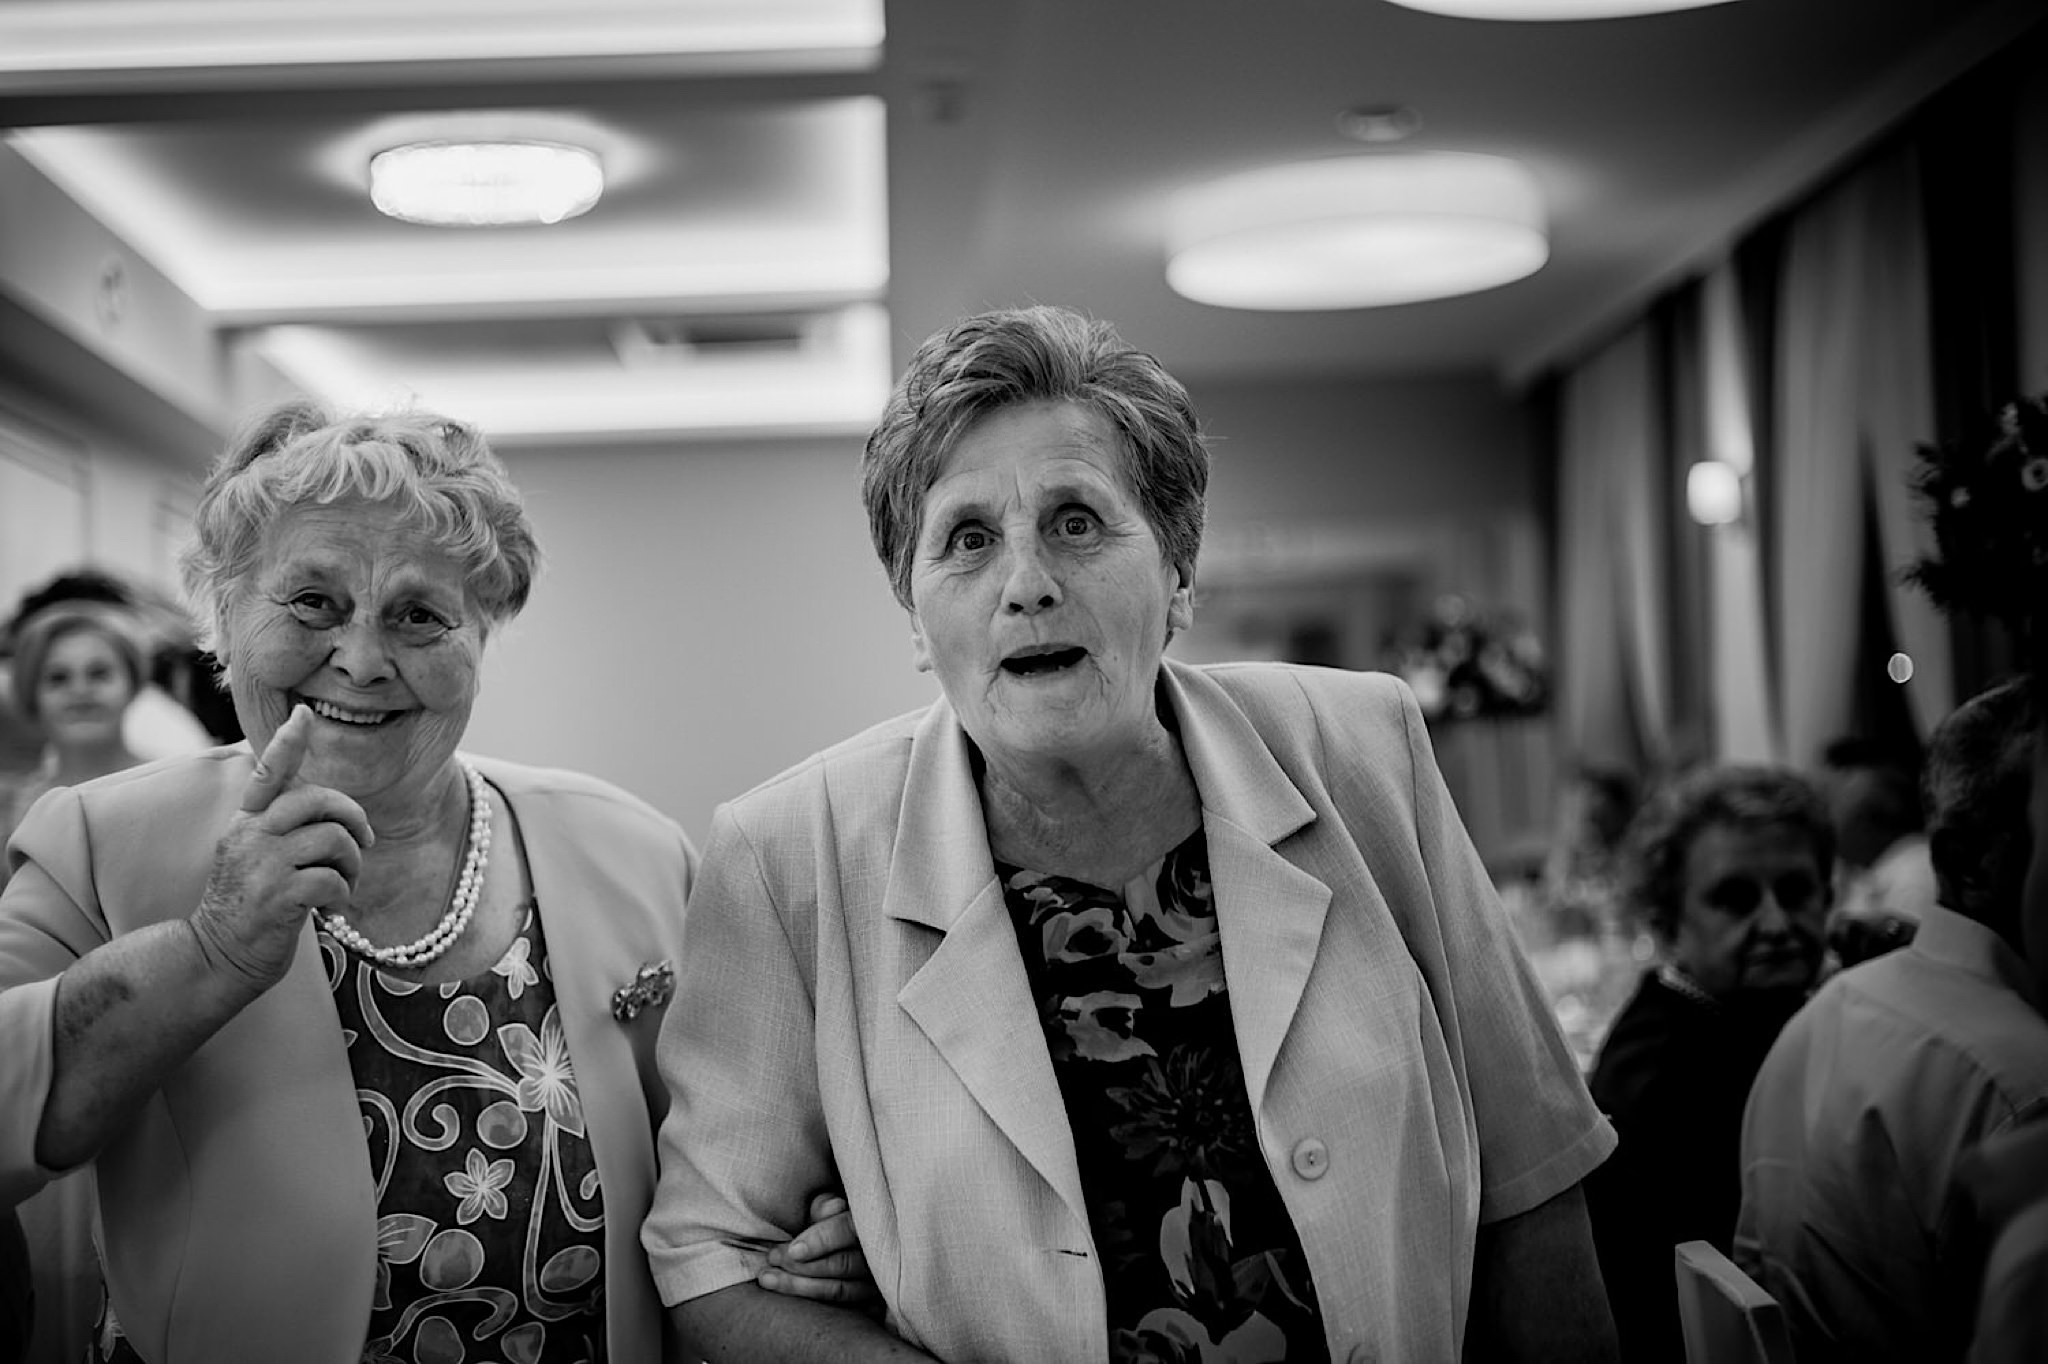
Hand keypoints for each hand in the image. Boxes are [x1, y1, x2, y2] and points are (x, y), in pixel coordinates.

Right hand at [187, 706, 373, 996]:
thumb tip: (336, 815)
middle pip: (318, 799)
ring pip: (334, 840)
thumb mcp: (257, 859)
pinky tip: (330, 910)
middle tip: (362, 844)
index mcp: (246, 823)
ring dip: (353, 865)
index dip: (287, 742)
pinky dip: (344, 895)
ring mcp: (262, 865)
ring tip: (342, 885)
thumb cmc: (249, 907)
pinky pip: (334, 880)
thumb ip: (283, 831)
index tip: (303, 712)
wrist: (216, 957)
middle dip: (353, 818)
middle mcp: (250, 836)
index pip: (267, 774)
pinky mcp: (277, 897)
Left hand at [758, 1191, 878, 1309]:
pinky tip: (787, 1300)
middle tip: (771, 1259)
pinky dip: (811, 1304)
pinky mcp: (870, 1304)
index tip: (793, 1250)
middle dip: (802, 1265)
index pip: (848, 1229)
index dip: (821, 1240)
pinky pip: (840, 1309)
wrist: (843, 1248)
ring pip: (839, 1289)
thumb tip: (830, 1208)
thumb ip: (826, 1206)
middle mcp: (878, 1254)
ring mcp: (877, 1282)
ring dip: (799, 1286)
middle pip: (842, 1264)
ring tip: (767, 1279)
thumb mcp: (828, 1207)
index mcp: (868, 1222)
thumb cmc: (831, 1222)